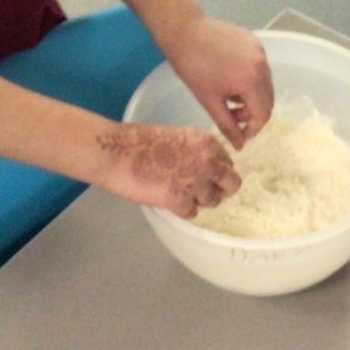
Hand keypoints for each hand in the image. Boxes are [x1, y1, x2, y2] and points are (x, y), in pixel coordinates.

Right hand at [94, 123, 241, 217]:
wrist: (118, 152)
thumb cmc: (141, 140)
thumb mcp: (178, 136)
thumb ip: (196, 150)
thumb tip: (204, 165)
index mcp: (207, 143)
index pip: (228, 162)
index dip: (217, 170)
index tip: (206, 174)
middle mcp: (208, 162)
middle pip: (231, 185)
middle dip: (219, 189)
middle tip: (203, 190)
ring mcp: (196, 184)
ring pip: (213, 201)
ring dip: (198, 200)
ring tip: (179, 193)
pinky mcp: (180, 202)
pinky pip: (192, 213)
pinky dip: (181, 209)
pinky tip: (167, 200)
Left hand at [162, 16, 273, 147]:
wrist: (184, 31)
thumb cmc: (193, 68)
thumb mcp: (210, 102)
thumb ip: (228, 126)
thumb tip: (241, 145)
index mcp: (252, 80)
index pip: (264, 113)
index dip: (253, 129)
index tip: (240, 134)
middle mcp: (262, 64)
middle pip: (268, 99)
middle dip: (253, 113)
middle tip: (232, 115)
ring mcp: (260, 50)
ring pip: (265, 83)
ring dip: (252, 96)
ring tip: (229, 96)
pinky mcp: (254, 41)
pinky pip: (259, 67)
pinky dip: (251, 78)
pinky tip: (230, 77)